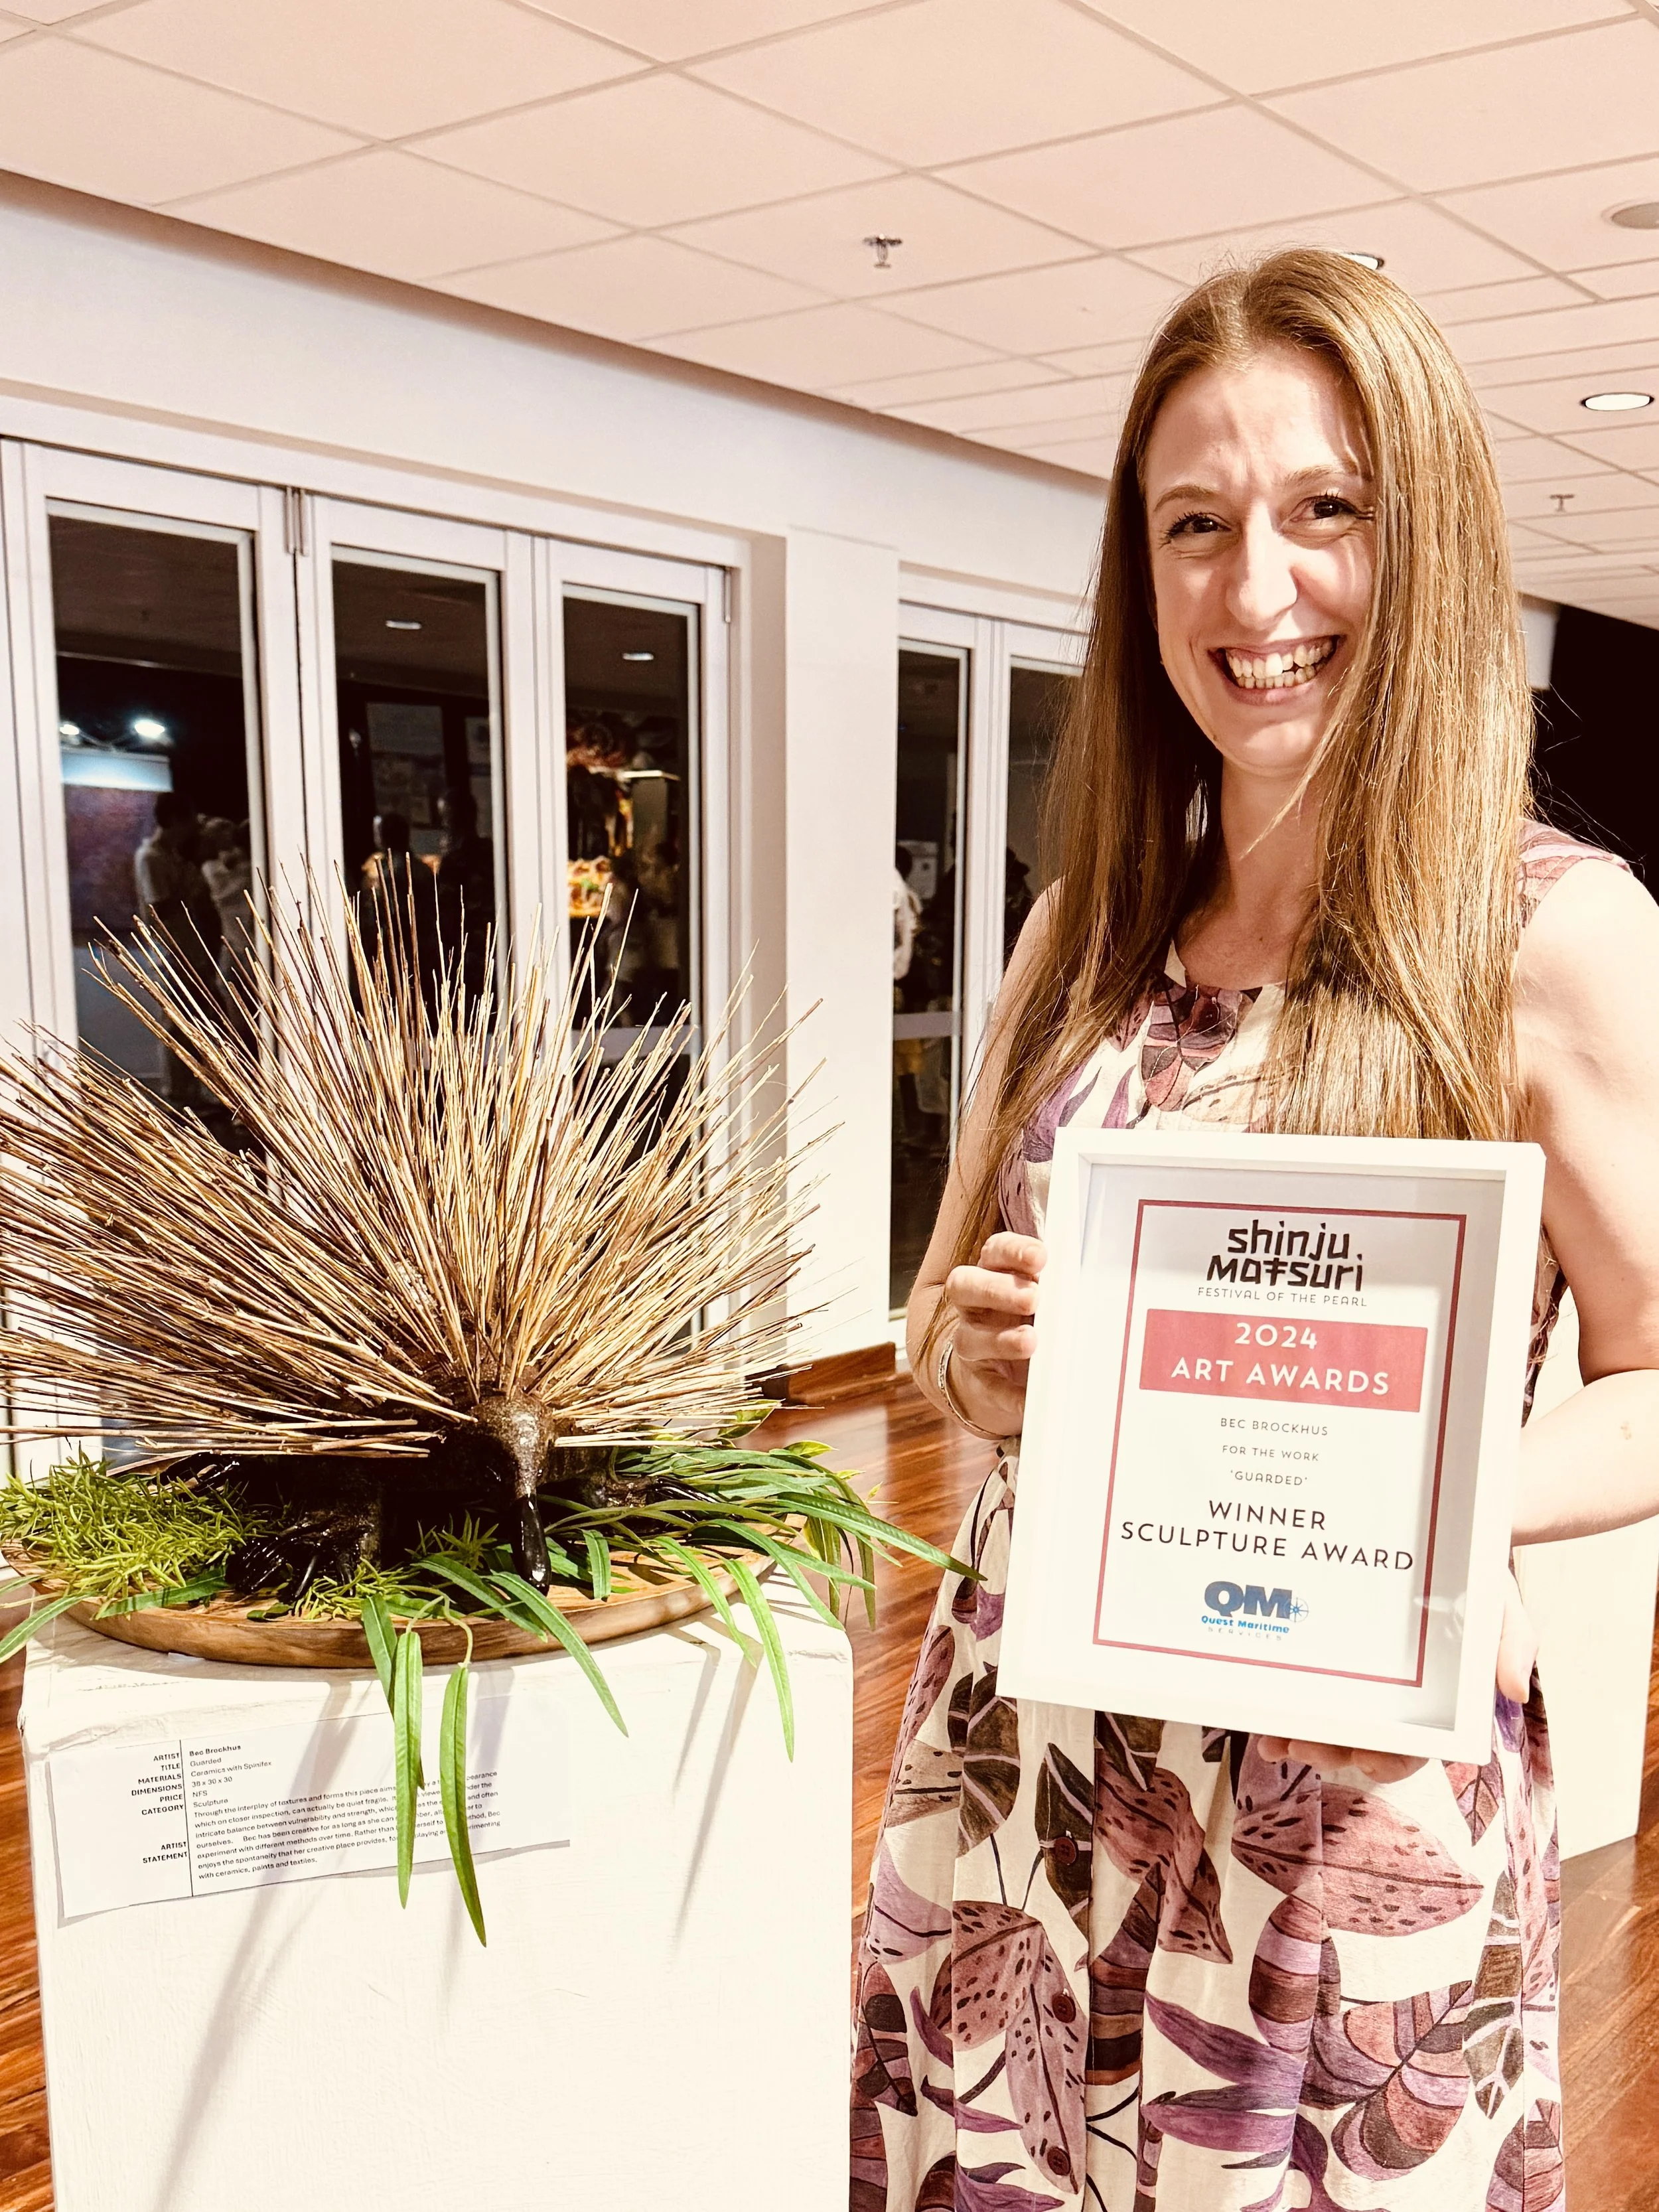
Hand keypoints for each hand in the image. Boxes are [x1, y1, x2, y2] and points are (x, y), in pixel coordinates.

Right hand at [939, 1232, 1045, 1435]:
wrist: (1007, 1367)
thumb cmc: (1035, 1318)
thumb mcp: (1048, 1296)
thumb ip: (1062, 1286)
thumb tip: (1104, 1281)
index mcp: (994, 1274)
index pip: (995, 1252)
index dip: (1013, 1252)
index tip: (1041, 1257)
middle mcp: (975, 1305)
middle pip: (966, 1286)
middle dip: (998, 1290)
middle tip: (1033, 1298)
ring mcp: (973, 1342)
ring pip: (970, 1338)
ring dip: (1001, 1339)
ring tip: (1031, 1341)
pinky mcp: (979, 1381)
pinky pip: (989, 1388)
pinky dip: (1008, 1394)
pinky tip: (1029, 1399)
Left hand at [1258, 1574, 1536, 1786]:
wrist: (1443, 1532)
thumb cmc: (1476, 1577)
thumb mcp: (1502, 1602)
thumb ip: (1513, 1642)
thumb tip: (1514, 1691)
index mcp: (1438, 1702)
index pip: (1418, 1748)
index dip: (1392, 1762)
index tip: (1368, 1762)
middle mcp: (1396, 1700)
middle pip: (1362, 1744)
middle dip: (1332, 1752)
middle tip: (1304, 1747)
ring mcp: (1359, 1680)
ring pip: (1327, 1724)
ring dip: (1299, 1737)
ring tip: (1273, 1740)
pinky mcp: (1329, 1654)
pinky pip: (1303, 1687)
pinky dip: (1281, 1705)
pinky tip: (1260, 1715)